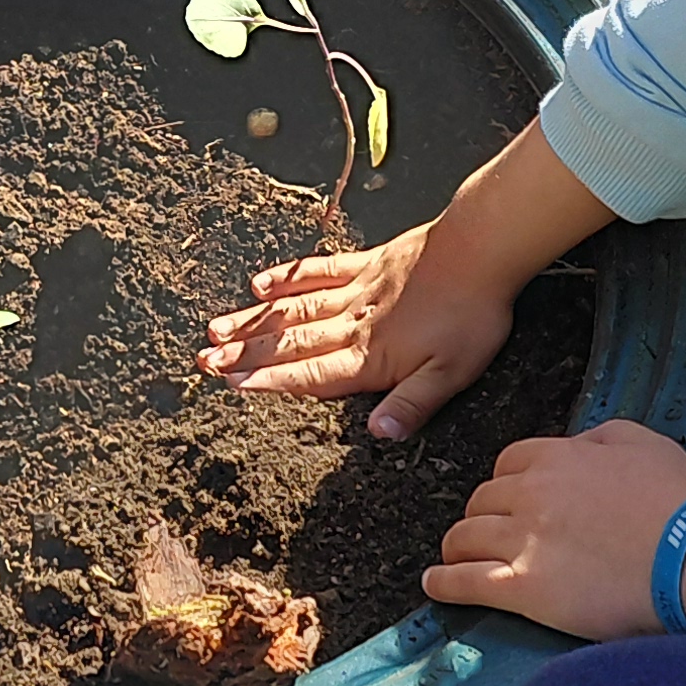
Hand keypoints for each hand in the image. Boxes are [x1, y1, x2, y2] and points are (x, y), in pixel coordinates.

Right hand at [200, 221, 515, 438]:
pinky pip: (316, 271)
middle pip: (290, 342)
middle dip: (245, 354)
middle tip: (204, 360)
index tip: (231, 385)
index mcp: (370, 356)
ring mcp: (355, 290)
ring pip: (293, 308)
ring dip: (253, 321)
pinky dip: (285, 278)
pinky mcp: (365, 263)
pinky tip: (259, 284)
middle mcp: (352, 323)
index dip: (270, 381)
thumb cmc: (471, 316)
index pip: (310, 374)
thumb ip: (411, 404)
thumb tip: (378, 436)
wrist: (481, 250)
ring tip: (215, 328)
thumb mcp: (451, 373)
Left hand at [422, 419, 685, 639]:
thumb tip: (576, 446)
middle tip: (487, 532)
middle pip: (481, 499)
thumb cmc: (683, 502)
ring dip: (457, 546)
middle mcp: (532, 494)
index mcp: (559, 456)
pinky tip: (435, 584)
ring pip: (465, 537)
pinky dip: (444, 582)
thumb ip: (599, 438)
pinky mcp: (524, 589)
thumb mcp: (644, 443)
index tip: (510, 499)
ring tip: (455, 558)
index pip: (508, 462)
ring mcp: (524, 542)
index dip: (506, 482)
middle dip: (482, 514)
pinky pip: (465, 581)